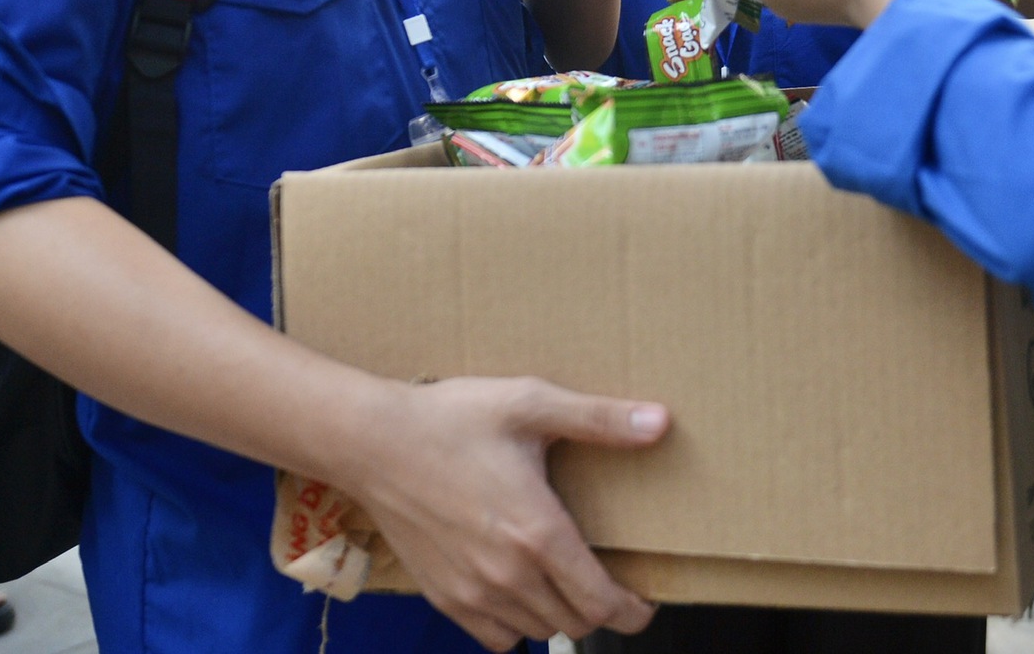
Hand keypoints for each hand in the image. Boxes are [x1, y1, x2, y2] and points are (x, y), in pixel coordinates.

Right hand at [349, 376, 668, 648]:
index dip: (633, 611)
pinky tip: (523, 593)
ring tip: (571, 586)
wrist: (373, 443)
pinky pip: (495, 638)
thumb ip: (599, 419)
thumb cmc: (453, 419)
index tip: (646, 602)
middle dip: (603, 611)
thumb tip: (660, 423)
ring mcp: (472, 592)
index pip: (600, 602)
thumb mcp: (531, 403)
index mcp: (537, 533)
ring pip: (537, 632)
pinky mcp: (443, 597)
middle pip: (574, 623)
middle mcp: (507, 575)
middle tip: (614, 585)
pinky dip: (518, 627)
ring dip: (562, 617)